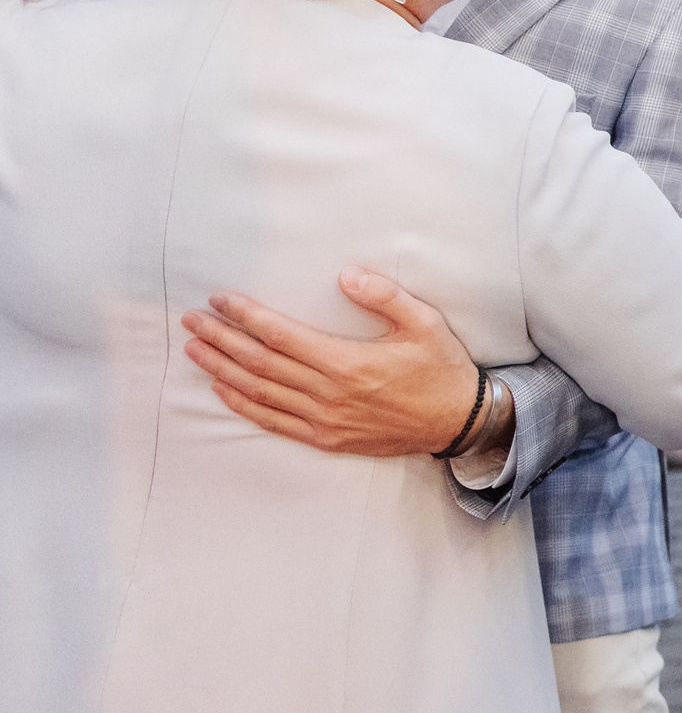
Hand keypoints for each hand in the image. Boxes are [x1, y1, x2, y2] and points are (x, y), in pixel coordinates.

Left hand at [180, 268, 482, 455]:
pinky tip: (223, 388)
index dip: (247, 317)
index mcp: (349, 363)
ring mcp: (325, 420)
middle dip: (221, 339)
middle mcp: (330, 394)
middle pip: (260, 363)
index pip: (282, 336)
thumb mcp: (425, 323)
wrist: (458, 422)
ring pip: (260, 392)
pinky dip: (243, 404)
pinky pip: (274, 422)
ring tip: (195, 349)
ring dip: (222, 369)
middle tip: (192, 320)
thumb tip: (346, 274)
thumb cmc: (441, 369)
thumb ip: (385, 296)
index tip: (221, 300)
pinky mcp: (327, 438)